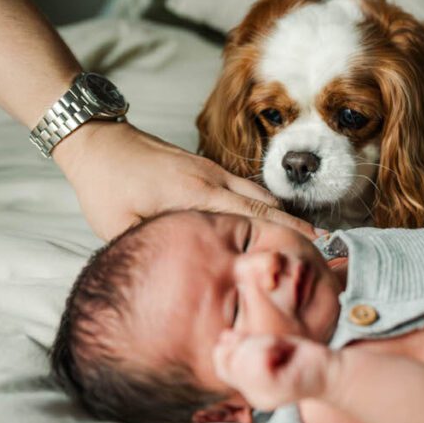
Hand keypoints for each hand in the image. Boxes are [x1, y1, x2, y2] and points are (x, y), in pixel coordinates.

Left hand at [53, 120, 318, 241]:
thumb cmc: (106, 187)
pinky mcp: (206, 168)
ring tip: (306, 244)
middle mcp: (211, 179)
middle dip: (296, 229)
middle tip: (325, 255)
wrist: (98, 142)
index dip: (283, 236)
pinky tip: (272, 224)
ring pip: (260, 193)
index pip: (250, 218)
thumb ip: (154, 250)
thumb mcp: (119, 229)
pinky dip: (265, 206)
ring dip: (283, 217)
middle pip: (266, 205)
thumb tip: (181, 280)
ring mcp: (211, 170)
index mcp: (192, 196)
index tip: (310, 254)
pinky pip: (246, 188)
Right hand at [213, 330, 332, 409]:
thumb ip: (246, 348)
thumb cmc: (302, 358)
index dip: (230, 344)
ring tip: (279, 348)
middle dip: (246, 342)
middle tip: (272, 345)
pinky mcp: (278, 388)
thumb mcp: (270, 349)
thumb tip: (224, 338)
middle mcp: (255, 396)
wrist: (333, 372)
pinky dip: (268, 345)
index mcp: (251, 388)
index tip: (251, 339)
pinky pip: (257, 360)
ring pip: (242, 358)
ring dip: (260, 342)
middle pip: (230, 358)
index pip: (221, 362)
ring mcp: (266, 395)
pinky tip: (283, 350)